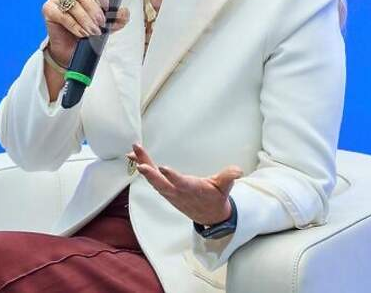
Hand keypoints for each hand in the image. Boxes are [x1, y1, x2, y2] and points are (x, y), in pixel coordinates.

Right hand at [42, 0, 129, 62]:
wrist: (70, 48)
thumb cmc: (86, 32)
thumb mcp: (106, 26)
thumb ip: (117, 19)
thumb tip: (124, 12)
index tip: (107, 7)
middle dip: (94, 10)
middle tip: (101, 23)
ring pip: (73, 5)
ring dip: (85, 20)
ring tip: (92, 32)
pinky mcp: (48, 9)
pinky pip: (62, 15)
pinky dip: (74, 25)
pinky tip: (81, 33)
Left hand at [127, 143, 242, 225]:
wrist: (210, 216)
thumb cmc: (216, 198)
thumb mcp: (225, 187)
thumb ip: (228, 177)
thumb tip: (238, 171)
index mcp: (192, 190)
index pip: (181, 183)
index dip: (172, 176)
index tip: (163, 168)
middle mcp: (177, 192)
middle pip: (161, 183)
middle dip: (149, 172)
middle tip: (139, 161)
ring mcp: (169, 192)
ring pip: (153, 179)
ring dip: (143, 164)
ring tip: (132, 152)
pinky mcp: (165, 190)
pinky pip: (151, 178)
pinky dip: (142, 168)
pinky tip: (133, 158)